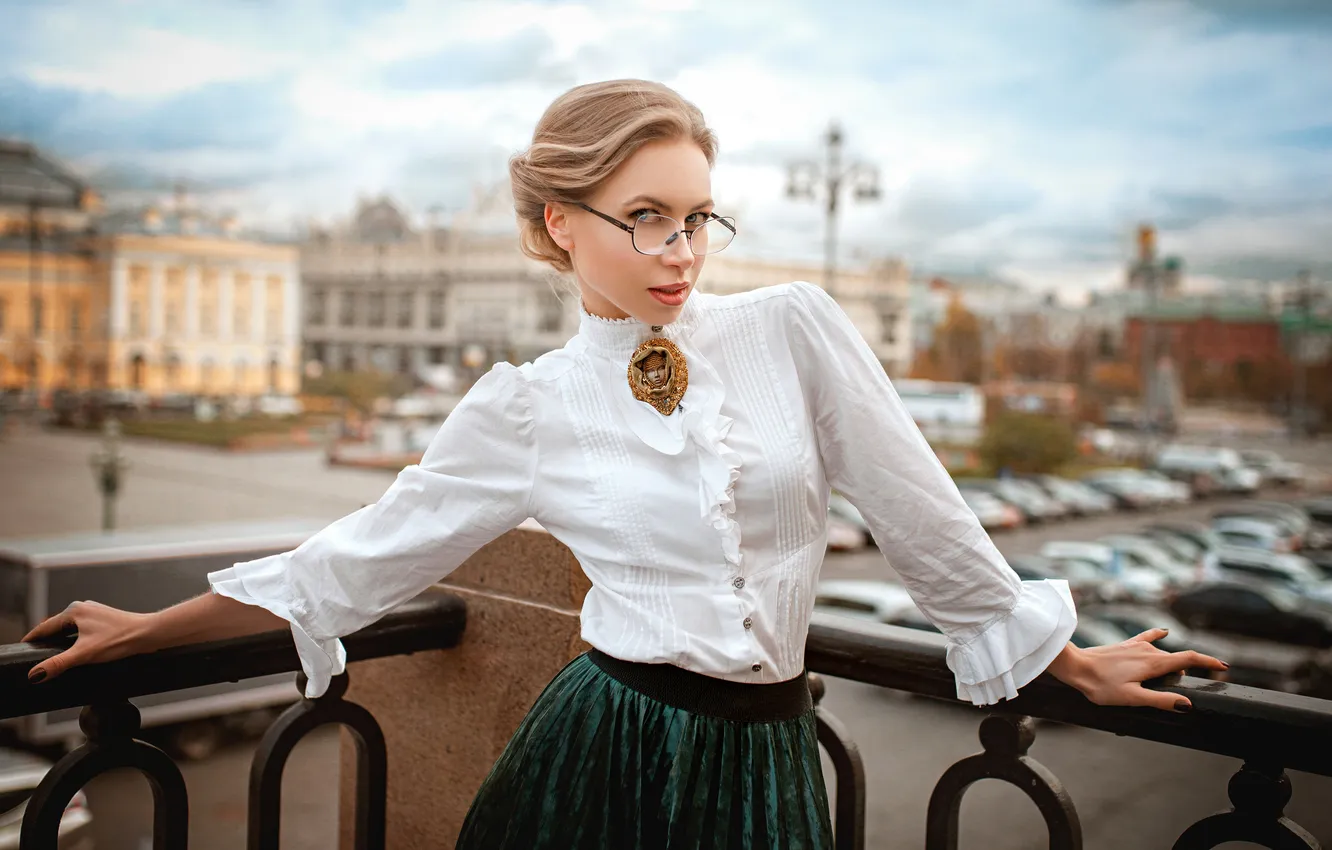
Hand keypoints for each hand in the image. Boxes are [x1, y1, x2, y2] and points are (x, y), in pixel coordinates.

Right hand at [22, 601, 152, 683]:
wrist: (149, 633)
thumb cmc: (120, 640)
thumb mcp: (84, 654)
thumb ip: (58, 664)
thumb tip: (35, 674)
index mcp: (74, 611)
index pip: (45, 627)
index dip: (32, 639)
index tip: (22, 648)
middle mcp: (83, 608)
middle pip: (56, 626)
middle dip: (46, 639)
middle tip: (35, 655)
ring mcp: (95, 612)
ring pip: (70, 628)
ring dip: (61, 639)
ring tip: (52, 654)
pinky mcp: (104, 619)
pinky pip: (81, 629)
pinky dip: (74, 639)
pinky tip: (76, 649)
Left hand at [1048, 628, 1226, 711]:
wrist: (1075, 666)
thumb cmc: (1101, 685)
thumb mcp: (1132, 698)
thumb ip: (1160, 700)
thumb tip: (1187, 704)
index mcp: (1153, 663)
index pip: (1189, 659)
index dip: (1208, 662)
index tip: (1224, 668)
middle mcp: (1148, 650)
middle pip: (1176, 661)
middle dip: (1183, 674)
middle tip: (1168, 692)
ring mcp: (1137, 645)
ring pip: (1162, 655)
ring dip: (1169, 666)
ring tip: (1157, 683)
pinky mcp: (1126, 644)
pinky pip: (1147, 638)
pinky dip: (1158, 637)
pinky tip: (1164, 632)